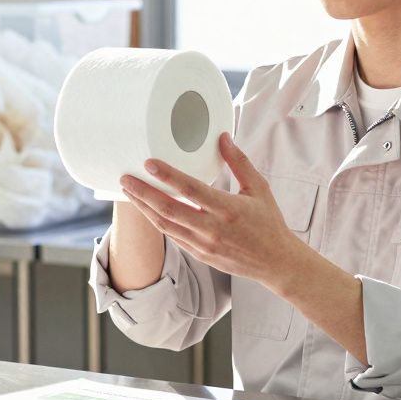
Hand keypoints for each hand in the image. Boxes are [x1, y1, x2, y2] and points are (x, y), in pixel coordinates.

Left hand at [119, 132, 305, 285]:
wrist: (275, 262)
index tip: (149, 163)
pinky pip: (172, 236)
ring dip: (144, 208)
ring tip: (129, 192)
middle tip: (125, 178)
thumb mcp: (259, 188)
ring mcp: (203, 245)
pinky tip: (147, 210)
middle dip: (143, 193)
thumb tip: (223, 138)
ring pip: (165, 225)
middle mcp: (212, 229)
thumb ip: (239, 162)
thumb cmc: (269, 223)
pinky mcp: (199, 254)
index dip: (168, 176)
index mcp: (228, 210)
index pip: (191, 190)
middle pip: (168, 210)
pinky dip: (157, 222)